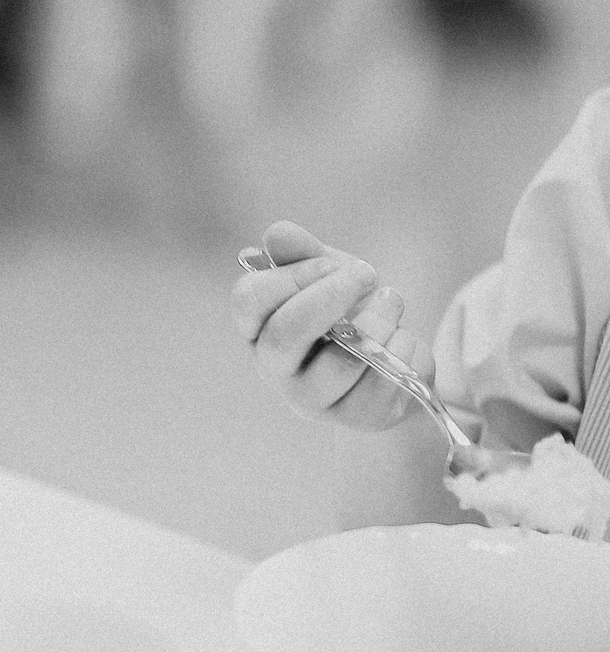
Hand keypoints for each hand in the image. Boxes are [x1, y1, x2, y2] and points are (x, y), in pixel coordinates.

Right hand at [231, 220, 427, 430]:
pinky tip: (402, 338)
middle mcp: (274, 369)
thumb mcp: (324, 275)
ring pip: (343, 360)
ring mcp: (314, 399)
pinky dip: (403, 347)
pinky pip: (384, 379)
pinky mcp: (358, 418)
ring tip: (392, 300)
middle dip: (332, 295)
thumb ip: (301, 253)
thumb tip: (277, 233)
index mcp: (256, 329)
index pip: (249, 301)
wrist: (388, 362)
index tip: (330, 262)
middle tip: (367, 272)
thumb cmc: (345, 313)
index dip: (292, 275)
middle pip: (287, 334)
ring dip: (378, 320)